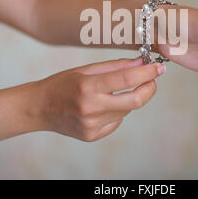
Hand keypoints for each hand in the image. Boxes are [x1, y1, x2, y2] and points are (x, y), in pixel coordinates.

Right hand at [34, 57, 164, 141]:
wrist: (39, 108)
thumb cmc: (61, 84)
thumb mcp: (86, 69)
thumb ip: (116, 67)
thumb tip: (141, 62)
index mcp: (88, 86)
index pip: (127, 79)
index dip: (147, 73)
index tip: (159, 67)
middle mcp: (91, 108)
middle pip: (135, 101)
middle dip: (149, 89)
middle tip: (151, 80)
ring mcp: (92, 125)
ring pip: (127, 110)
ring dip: (129, 98)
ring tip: (115, 91)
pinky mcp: (92, 136)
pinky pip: (116, 121)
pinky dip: (117, 111)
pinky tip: (102, 105)